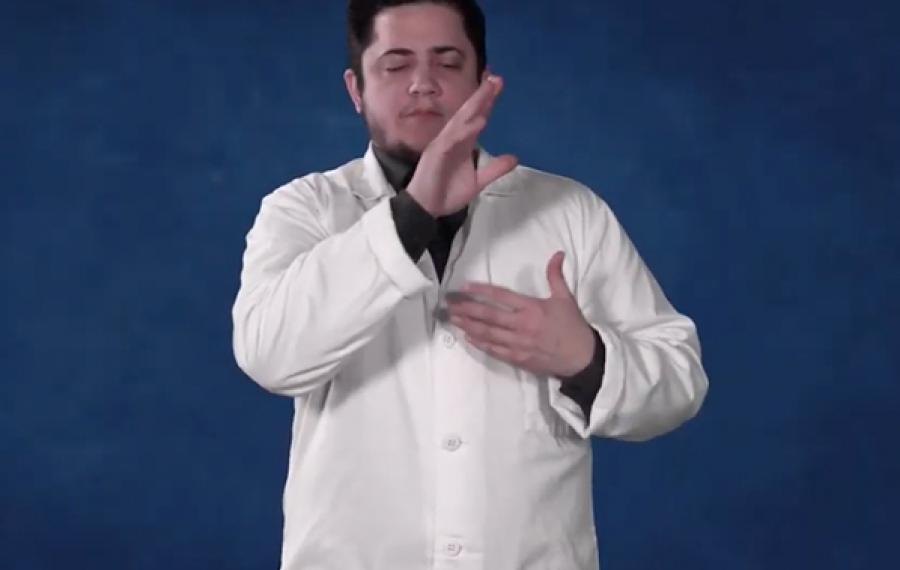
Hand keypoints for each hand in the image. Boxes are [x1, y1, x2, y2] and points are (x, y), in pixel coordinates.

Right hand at [406, 73, 517, 216]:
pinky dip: (464, 130)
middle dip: (482, 95)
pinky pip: (451, 139)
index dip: (487, 101)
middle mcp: (453, 139)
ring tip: (488, 90)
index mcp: (463, 144)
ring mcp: (444, 144)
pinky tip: (477, 122)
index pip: (477, 117)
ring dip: (474, 105)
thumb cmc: (447, 193)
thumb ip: (494, 168)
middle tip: (496, 77)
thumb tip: (514, 158)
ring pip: (460, 120)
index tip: (497, 83)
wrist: (427, 209)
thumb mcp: (478, 181)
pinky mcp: (436, 154)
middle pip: (469, 112)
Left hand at [446, 251, 596, 376]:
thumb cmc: (573, 326)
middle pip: (489, 316)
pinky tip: (468, 337)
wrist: (582, 358)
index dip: (482, 291)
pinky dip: (480, 344)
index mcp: (532, 308)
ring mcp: (518, 344)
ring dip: (468, 326)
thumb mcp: (565, 298)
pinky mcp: (518, 358)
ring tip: (452, 319)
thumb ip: (556, 275)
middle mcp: (522, 325)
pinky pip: (495, 350)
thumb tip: (557, 253)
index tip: (465, 287)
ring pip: (488, 334)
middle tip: (449, 305)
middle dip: (467, 309)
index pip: (502, 296)